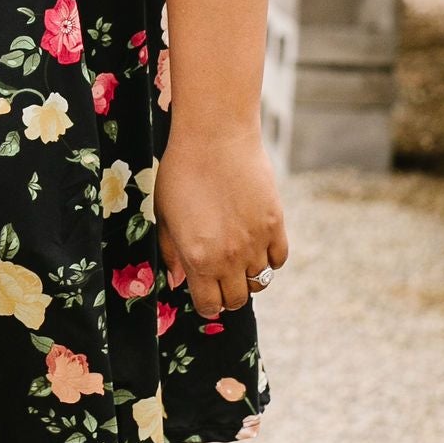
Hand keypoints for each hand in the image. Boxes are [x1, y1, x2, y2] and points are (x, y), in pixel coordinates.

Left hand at [154, 122, 286, 318]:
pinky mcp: (275, 224)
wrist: (215, 137)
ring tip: (239, 260)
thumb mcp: (163, 214)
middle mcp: (229, 257)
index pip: (209, 305)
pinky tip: (257, 245)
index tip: (205, 296)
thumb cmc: (181, 171)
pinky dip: (270, 258)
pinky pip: (279, 258)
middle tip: (221, 280)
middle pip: (236, 299)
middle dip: (227, 295)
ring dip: (249, 276)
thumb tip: (177, 280)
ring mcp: (256, 242)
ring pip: (260, 281)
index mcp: (198, 259)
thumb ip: (171, 252)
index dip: (206, 304)